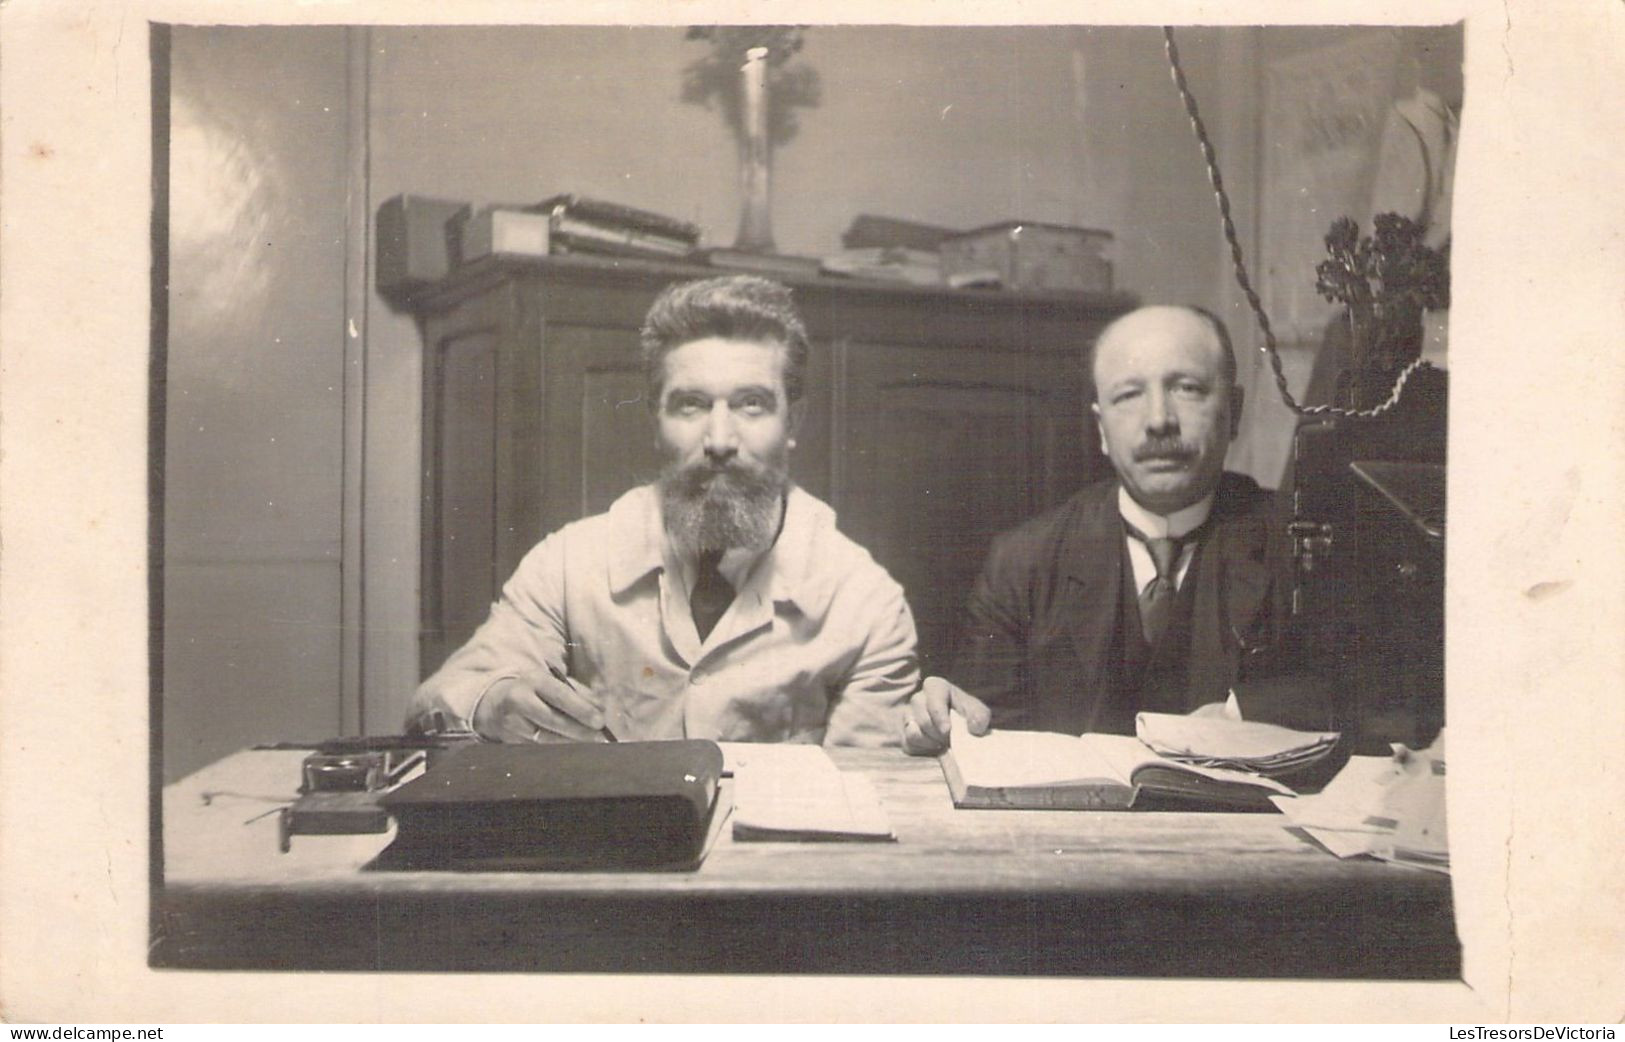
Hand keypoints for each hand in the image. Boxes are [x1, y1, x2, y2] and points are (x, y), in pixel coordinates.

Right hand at [473, 670, 607, 743]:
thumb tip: (599, 708)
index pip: (560, 695)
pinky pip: (537, 749)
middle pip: (552, 720)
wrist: (493, 701)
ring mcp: (512, 723)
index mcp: (533, 681)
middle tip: (599, 738)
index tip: (600, 721)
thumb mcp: (550, 681)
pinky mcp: (510, 741)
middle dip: (578, 731)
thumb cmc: (532, 690)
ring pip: (545, 739)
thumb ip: (577, 692)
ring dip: (570, 744)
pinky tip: (571, 751)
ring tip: (589, 745)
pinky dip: (556, 751)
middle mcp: (520, 701)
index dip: (581, 710)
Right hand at [900, 676, 990, 755]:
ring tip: (943, 743)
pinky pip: (908, 744)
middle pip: (923, 720)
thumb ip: (980, 717)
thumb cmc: (968, 717)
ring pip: (913, 732)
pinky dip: (923, 749)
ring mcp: (908, 716)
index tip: (947, 730)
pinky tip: (934, 747)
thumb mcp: (980, 713)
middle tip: (951, 739)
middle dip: (939, 734)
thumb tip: (974, 727)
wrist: (960, 731)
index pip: (933, 699)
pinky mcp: (903, 733)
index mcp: (935, 686)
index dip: (939, 716)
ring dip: (931, 742)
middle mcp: (918, 698)